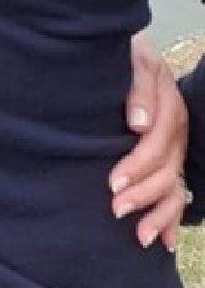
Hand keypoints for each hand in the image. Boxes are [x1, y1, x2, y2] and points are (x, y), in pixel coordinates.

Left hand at [109, 32, 190, 250]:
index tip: (112, 182)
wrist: (126, 48)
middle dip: (143, 193)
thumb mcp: (133, 58)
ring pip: (175, 185)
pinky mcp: (169, 155)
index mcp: (169, 106)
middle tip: (115, 208)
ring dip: (160, 213)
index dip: (137, 166)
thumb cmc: (123, 53)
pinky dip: (171, 216)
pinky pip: (177, 189)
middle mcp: (177, 129)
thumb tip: (139, 124)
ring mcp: (175, 144)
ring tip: (140, 235)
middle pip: (167, 169)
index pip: (157, 144)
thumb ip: (137, 86)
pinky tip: (163, 239)